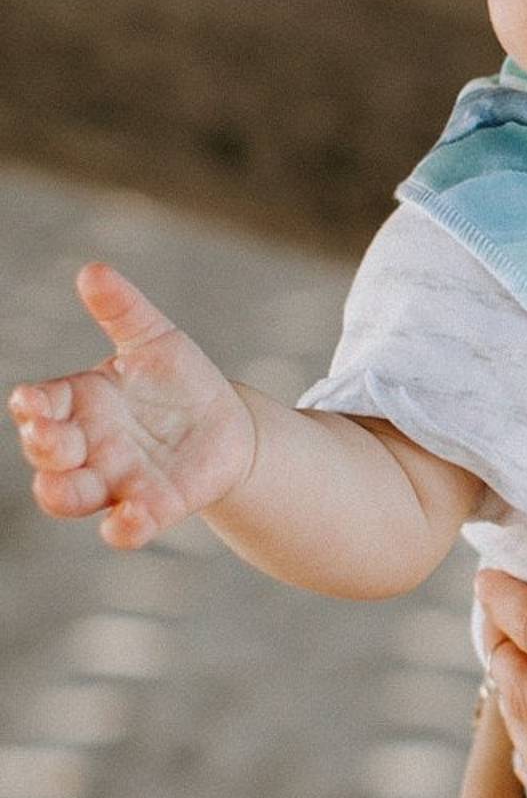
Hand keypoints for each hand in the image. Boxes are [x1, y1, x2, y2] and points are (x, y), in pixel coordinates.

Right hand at [8, 263, 255, 548]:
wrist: (226, 425)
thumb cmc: (176, 381)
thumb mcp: (155, 339)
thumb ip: (123, 310)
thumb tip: (93, 270)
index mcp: (80, 403)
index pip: (41, 405)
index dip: (31, 405)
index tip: (28, 399)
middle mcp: (88, 446)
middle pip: (48, 454)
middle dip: (43, 447)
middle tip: (47, 436)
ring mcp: (117, 479)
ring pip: (72, 495)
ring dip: (64, 493)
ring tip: (65, 489)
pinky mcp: (155, 505)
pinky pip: (129, 524)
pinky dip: (125, 527)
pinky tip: (131, 521)